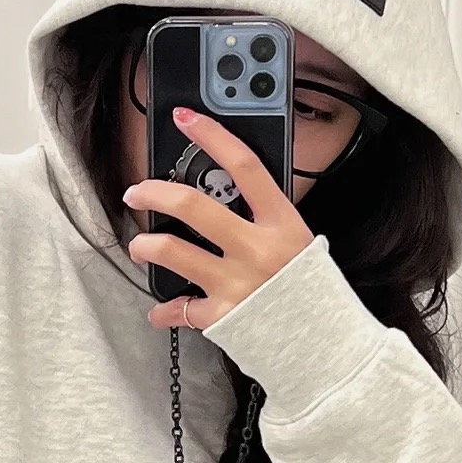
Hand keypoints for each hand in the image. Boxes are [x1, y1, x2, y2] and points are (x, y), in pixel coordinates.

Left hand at [123, 107, 313, 328]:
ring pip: (171, 251)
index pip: (244, 166)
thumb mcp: (299, 242)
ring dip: (145, 245)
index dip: (212, 136)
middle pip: (193, 205)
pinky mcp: (222, 316)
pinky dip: (166, 311)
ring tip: (139, 246)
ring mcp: (237, 283)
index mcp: (282, 223)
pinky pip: (180, 310)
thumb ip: (266, 218)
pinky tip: (163, 308)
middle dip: (154, 192)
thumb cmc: (309, 289)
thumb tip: (227, 191)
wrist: (325, 343)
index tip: (187, 119)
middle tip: (137, 192)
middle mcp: (257, 249)